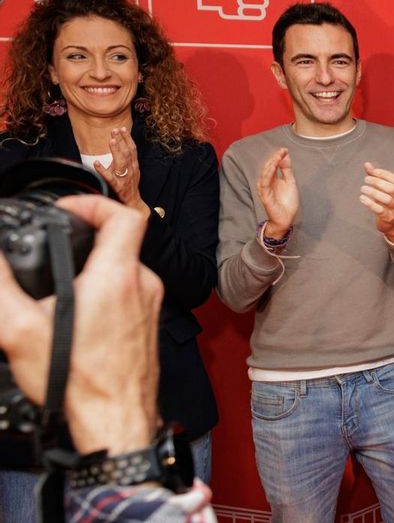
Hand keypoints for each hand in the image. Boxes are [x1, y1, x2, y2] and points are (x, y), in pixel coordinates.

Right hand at [0, 195, 159, 453]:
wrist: (116, 419)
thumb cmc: (81, 383)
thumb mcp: (21, 330)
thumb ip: (3, 287)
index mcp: (118, 277)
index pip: (123, 215)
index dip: (93, 202)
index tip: (68, 209)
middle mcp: (142, 285)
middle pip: (119, 242)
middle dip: (84, 241)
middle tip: (56, 249)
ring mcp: (150, 304)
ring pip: (123, 269)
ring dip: (93, 270)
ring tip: (62, 287)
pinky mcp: (149, 323)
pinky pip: (128, 293)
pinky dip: (104, 293)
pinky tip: (80, 315)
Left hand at [94, 127, 149, 216]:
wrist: (133, 204)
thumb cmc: (129, 187)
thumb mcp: (129, 171)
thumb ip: (123, 160)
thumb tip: (113, 148)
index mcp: (134, 165)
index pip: (132, 149)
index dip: (127, 138)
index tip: (122, 128)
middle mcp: (131, 170)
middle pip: (128, 152)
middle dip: (122, 140)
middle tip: (115, 130)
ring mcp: (125, 178)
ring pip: (122, 162)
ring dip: (117, 150)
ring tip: (111, 141)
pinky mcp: (118, 187)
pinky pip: (110, 178)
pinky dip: (103, 170)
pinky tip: (97, 164)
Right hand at [257, 148, 298, 237]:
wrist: (287, 218)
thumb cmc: (288, 201)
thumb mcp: (290, 182)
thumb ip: (287, 169)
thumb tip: (286, 155)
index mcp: (272, 179)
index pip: (273, 165)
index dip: (278, 157)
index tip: (284, 150)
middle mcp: (266, 182)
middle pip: (268, 167)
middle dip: (275, 158)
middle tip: (282, 151)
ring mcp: (264, 189)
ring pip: (265, 173)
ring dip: (271, 164)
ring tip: (278, 156)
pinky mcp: (264, 195)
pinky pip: (264, 182)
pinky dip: (268, 173)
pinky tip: (273, 167)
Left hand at [360, 162, 393, 242]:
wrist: (392, 224)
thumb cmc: (386, 203)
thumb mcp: (383, 188)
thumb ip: (375, 176)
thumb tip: (367, 164)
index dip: (386, 174)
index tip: (374, 171)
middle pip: (392, 189)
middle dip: (378, 182)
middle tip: (366, 180)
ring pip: (387, 199)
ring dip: (374, 192)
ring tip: (363, 189)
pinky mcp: (388, 218)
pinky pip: (380, 210)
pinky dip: (370, 204)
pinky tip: (362, 198)